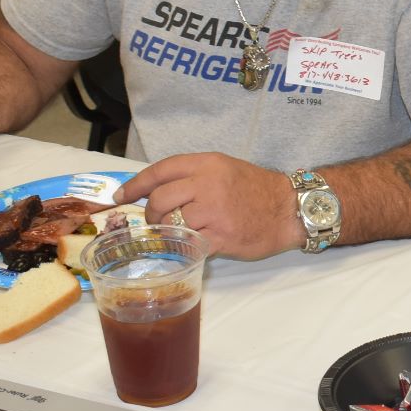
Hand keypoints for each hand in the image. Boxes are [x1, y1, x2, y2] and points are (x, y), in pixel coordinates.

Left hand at [117, 153, 304, 261]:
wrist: (288, 209)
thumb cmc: (255, 189)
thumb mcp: (224, 169)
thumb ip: (192, 176)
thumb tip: (154, 191)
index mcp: (207, 164)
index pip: (160, 171)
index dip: (135, 184)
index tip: (122, 196)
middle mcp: (208, 184)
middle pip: (159, 199)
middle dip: (152, 214)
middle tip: (158, 221)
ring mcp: (214, 211)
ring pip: (171, 223)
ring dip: (169, 231)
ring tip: (180, 232)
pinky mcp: (220, 236)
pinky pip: (187, 243)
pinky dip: (183, 246)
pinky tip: (190, 245)